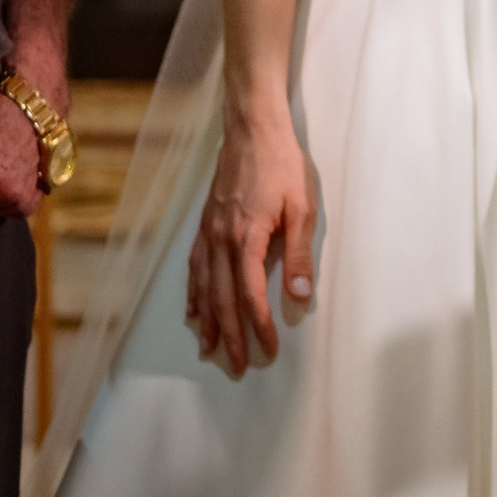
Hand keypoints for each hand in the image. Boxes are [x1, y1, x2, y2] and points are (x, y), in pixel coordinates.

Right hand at [187, 108, 315, 378]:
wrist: (252, 130)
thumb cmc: (283, 165)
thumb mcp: (302, 207)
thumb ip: (299, 253)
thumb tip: (299, 295)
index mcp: (247, 238)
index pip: (250, 294)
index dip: (258, 325)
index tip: (267, 350)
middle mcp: (220, 241)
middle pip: (223, 299)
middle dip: (230, 335)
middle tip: (236, 366)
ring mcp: (208, 234)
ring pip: (204, 288)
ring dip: (208, 322)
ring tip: (210, 350)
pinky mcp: (204, 226)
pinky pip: (194, 269)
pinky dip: (193, 295)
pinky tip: (193, 312)